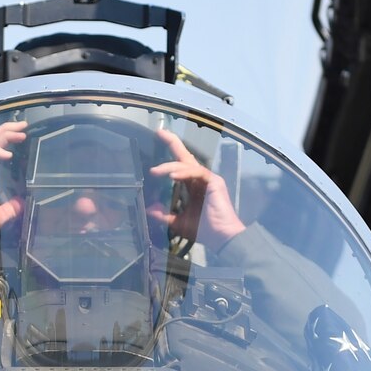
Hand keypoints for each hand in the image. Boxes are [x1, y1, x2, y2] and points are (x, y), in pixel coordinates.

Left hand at [149, 128, 244, 244]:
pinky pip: (197, 172)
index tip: (160, 137)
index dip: (171, 151)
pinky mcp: (214, 182)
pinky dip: (183, 172)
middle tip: (159, 132)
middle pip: (185, 156)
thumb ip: (164, 215)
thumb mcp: (178, 222)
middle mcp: (200, 179)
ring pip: (187, 164)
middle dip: (172, 142)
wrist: (221, 238)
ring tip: (156, 172)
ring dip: (170, 166)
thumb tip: (149, 208)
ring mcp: (208, 179)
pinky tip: (172, 176)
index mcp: (193, 186)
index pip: (180, 166)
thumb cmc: (204, 231)